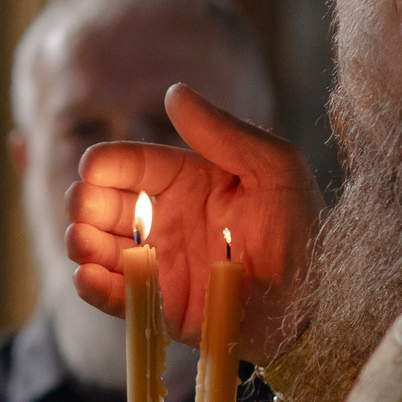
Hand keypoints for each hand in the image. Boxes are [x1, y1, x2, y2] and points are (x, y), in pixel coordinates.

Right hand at [67, 83, 321, 360]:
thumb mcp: (275, 168)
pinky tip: (86, 276)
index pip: (129, 164)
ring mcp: (159, 265)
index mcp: (184, 180)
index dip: (104, 165)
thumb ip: (225, 132)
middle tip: (85, 211)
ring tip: (82, 243)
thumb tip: (174, 92)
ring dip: (82, 244)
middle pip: (102, 206)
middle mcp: (164, 220)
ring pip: (99, 250)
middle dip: (84, 205)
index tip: (93, 169)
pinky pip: (116, 298)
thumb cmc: (304, 229)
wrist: (319, 302)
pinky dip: (93, 289)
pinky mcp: (160, 309)